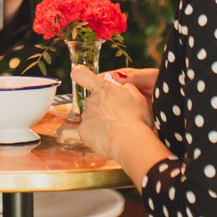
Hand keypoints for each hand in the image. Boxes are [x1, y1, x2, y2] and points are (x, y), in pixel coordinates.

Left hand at [72, 66, 167, 184]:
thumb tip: (123, 87)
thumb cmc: (137, 119)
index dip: (80, 74)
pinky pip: (88, 131)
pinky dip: (95, 134)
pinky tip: (107, 137)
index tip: (79, 74)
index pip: (82, 75)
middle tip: (116, 117)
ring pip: (90, 116)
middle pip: (92, 101)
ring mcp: (86, 115)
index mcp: (104, 88)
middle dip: (101, 107)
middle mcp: (92, 100)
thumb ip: (127, 88)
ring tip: (115, 130)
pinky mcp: (83, 131)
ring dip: (99, 122)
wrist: (130, 142)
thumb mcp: (137, 97)